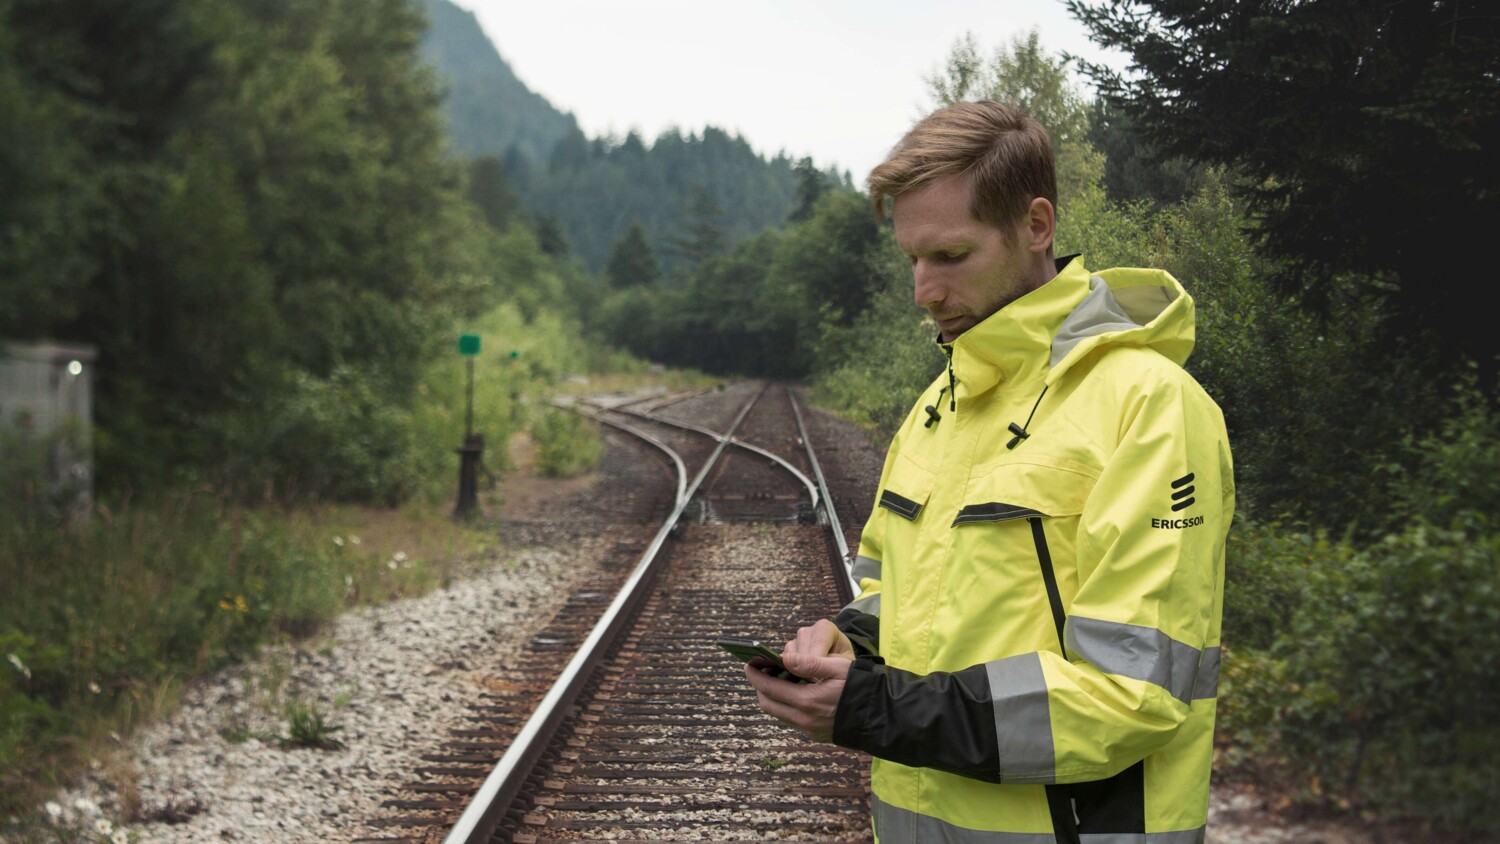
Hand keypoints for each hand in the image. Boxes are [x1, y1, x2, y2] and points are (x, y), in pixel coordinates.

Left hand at [744, 620, 853, 742]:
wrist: (880, 715)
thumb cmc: (860, 686)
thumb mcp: (838, 668)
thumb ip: (810, 663)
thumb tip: (784, 658)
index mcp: (807, 701)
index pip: (770, 688)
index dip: (756, 676)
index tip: (748, 664)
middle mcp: (805, 720)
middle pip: (768, 704)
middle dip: (760, 687)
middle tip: (759, 671)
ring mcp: (810, 730)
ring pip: (779, 713)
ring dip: (772, 697)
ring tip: (775, 679)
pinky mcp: (816, 735)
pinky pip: (792, 719)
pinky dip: (786, 705)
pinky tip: (793, 693)